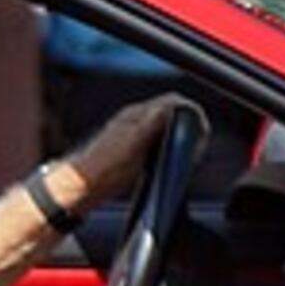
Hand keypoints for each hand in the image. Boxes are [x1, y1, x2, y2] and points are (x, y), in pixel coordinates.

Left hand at [71, 93, 194, 201]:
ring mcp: (134, 134)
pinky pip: (159, 138)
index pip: (170, 101)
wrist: (84, 184)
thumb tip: (169, 107)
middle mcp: (135, 121)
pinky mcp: (134, 148)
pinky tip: (174, 154)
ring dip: (180, 131)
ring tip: (191, 143)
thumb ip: (151, 124)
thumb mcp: (132, 144)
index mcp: (134, 115)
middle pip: (170, 111)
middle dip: (188, 120)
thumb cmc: (103, 166)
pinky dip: (171, 142)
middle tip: (200, 134)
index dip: (189, 108)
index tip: (200, 121)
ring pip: (165, 125)